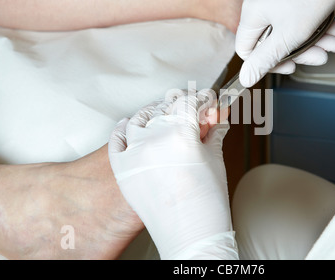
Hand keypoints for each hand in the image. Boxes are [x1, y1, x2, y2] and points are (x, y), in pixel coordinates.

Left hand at [108, 91, 236, 259]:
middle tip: (195, 116)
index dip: (202, 99)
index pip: (190, 102)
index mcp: (181, 135)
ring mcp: (135, 154)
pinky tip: (133, 127)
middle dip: (184, 107)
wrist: (190, 236)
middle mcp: (154, 141)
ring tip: (167, 120)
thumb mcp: (215, 160)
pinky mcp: (123, 169)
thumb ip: (214, 132)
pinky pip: (117, 139)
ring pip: (140, 119)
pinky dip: (124, 129)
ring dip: (155, 114)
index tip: (206, 101)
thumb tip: (217, 118)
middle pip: (167, 108)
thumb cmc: (206, 205)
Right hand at [236, 0, 334, 86]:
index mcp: (251, 9)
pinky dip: (311, 20)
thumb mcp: (289, 35)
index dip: (269, 63)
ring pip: (287, 23)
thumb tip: (245, 78)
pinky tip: (331, 27)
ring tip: (333, 42)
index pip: (247, 48)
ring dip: (312, 38)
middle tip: (320, 55)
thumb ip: (266, 59)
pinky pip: (293, 8)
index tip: (291, 66)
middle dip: (301, 50)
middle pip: (272, 36)